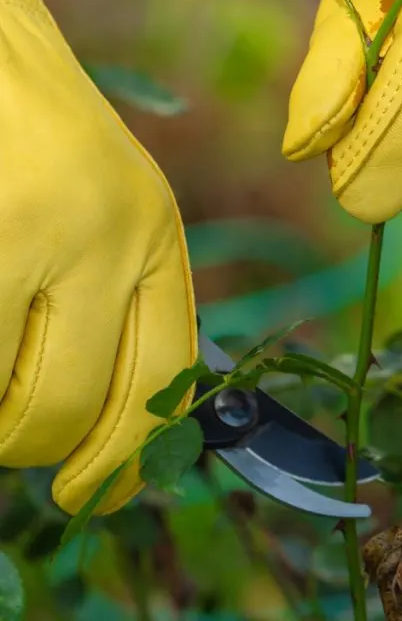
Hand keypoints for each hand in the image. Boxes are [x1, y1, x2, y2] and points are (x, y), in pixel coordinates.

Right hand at [0, 0, 195, 514]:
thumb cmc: (32, 127)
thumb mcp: (106, 203)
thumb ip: (117, 300)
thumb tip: (98, 434)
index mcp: (152, 230)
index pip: (164, 381)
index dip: (128, 459)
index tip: (100, 497)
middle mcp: (102, 238)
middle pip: (66, 417)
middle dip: (30, 446)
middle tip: (11, 428)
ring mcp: (22, 239)